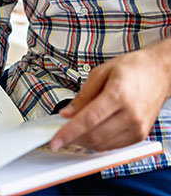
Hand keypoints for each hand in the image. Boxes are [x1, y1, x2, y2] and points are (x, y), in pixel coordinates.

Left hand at [50, 42, 170, 151]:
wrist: (158, 73)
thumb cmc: (131, 68)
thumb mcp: (100, 72)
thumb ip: (82, 95)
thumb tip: (67, 113)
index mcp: (118, 95)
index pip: (89, 120)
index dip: (69, 132)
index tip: (55, 140)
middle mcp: (130, 115)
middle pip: (95, 135)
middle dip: (73, 138)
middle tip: (60, 134)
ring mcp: (138, 128)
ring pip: (104, 144)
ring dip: (85, 142)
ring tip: (73, 132)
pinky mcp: (140, 135)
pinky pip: (115, 146)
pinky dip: (99, 143)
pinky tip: (89, 134)